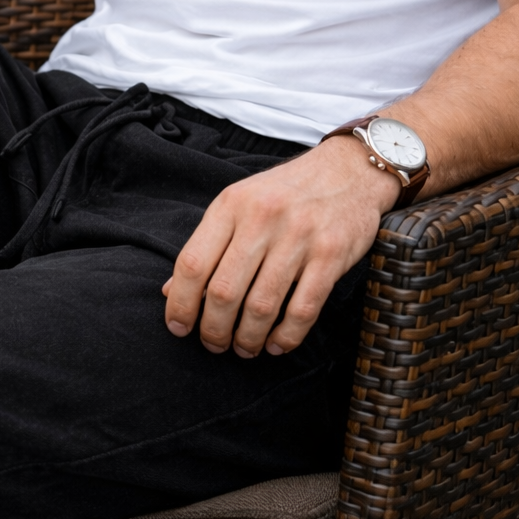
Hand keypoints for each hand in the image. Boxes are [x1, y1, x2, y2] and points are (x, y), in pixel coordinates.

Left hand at [162, 136, 399, 356]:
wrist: (350, 169)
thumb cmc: (285, 192)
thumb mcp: (238, 204)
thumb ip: (207, 245)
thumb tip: (169, 291)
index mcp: (230, 205)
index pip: (192, 263)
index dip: (180, 303)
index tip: (178, 327)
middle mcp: (262, 218)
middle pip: (223, 291)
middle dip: (213, 329)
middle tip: (213, 345)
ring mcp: (299, 236)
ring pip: (262, 305)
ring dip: (248, 337)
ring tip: (243, 348)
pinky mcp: (331, 254)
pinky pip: (303, 308)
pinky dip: (287, 335)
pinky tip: (277, 344)